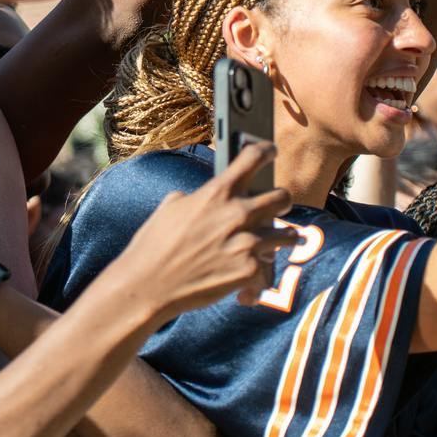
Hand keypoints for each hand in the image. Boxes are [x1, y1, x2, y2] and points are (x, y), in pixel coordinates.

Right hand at [99, 143, 292, 318]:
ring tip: (282, 240)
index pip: (252, 158)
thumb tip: (203, 198)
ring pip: (287, 235)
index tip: (269, 151)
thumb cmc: (153, 245)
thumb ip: (195, 197)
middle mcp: (237, 214)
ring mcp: (246, 243)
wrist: (148, 286)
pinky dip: (258, 278)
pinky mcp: (249, 271)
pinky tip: (247, 285)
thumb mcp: (170, 208)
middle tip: (280, 204)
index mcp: (216, 193)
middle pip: (282, 197)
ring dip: (284, 237)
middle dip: (282, 200)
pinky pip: (267, 270)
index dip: (265, 151)